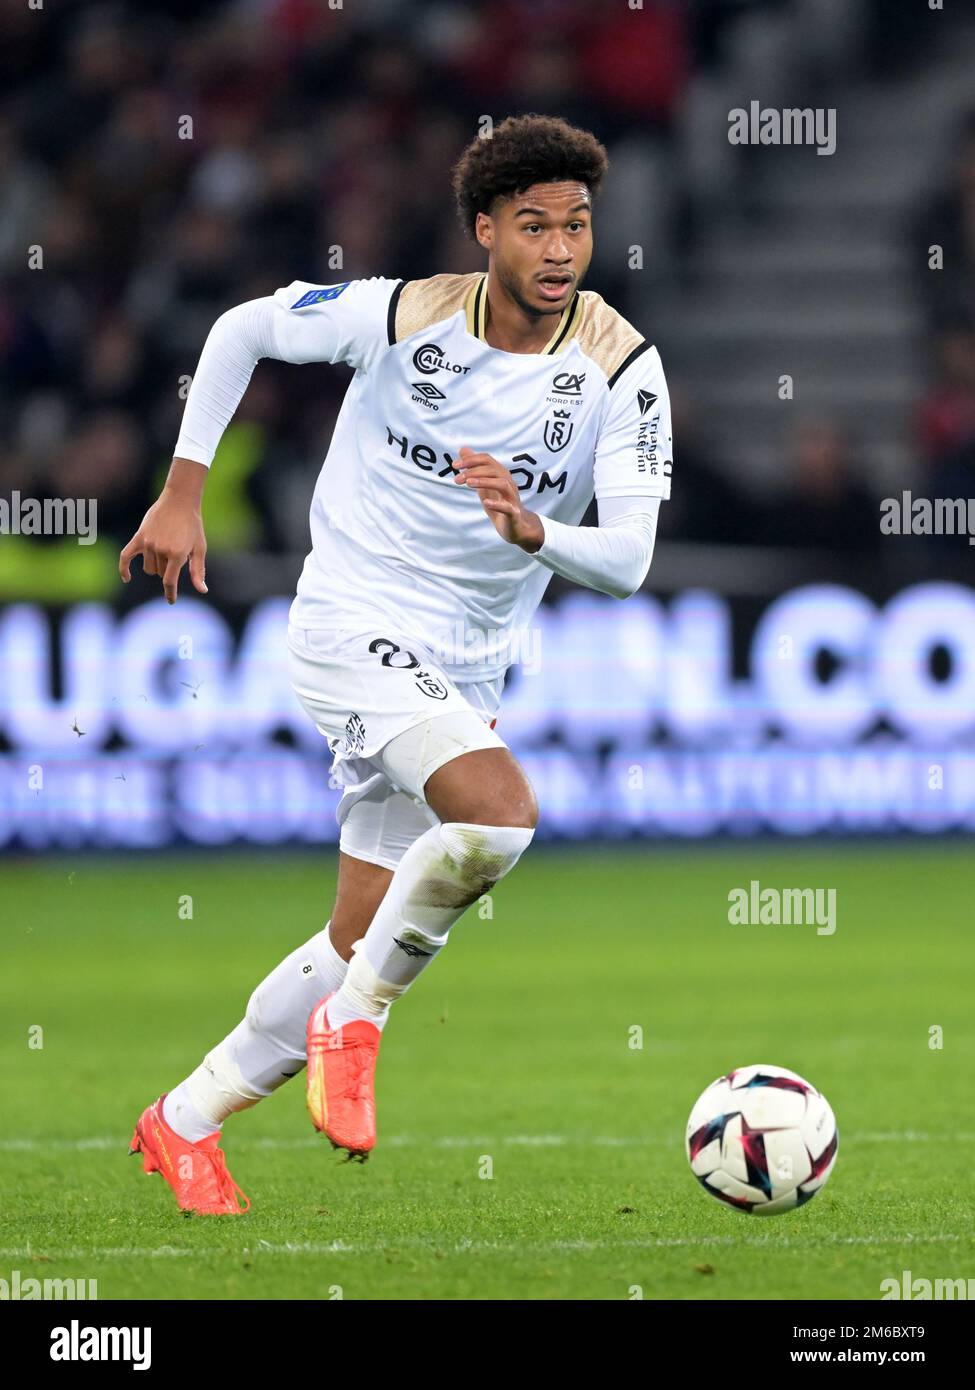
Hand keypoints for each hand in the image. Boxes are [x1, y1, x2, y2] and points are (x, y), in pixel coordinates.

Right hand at [119, 459, 208, 603]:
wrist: (180, 501)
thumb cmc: (193, 526)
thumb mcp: (199, 548)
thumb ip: (198, 571)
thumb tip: (203, 590)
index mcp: (177, 554)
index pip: (169, 582)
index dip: (170, 594)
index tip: (171, 601)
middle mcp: (161, 550)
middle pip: (159, 573)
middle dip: (168, 569)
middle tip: (177, 551)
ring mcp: (148, 544)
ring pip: (148, 567)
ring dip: (156, 565)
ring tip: (167, 548)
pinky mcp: (139, 537)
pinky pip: (125, 556)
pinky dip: (124, 568)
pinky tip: (126, 578)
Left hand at [451, 447, 543, 550]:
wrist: (515, 525)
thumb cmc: (499, 501)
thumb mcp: (483, 483)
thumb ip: (474, 467)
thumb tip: (463, 449)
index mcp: (500, 474)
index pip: (486, 460)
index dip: (470, 460)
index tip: (454, 465)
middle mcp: (508, 483)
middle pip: (493, 469)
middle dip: (473, 471)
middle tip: (457, 479)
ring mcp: (512, 498)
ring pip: (502, 484)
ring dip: (484, 482)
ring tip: (469, 483)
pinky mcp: (514, 513)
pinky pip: (508, 507)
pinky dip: (497, 504)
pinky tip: (485, 503)